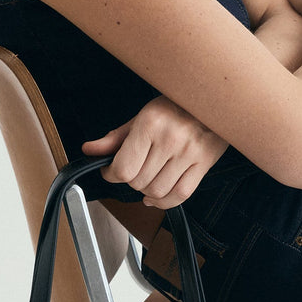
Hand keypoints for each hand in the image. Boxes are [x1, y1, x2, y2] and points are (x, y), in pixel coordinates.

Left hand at [82, 97, 228, 209]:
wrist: (213, 99)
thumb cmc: (175, 106)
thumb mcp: (142, 116)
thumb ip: (116, 138)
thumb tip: (89, 150)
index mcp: (150, 124)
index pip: (123, 168)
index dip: (111, 174)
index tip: (110, 172)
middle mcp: (170, 139)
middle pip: (139, 181)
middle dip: (130, 181)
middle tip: (133, 171)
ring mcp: (189, 152)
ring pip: (158, 191)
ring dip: (146, 192)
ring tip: (146, 180)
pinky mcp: (204, 163)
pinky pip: (180, 195)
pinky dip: (165, 202)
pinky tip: (157, 196)